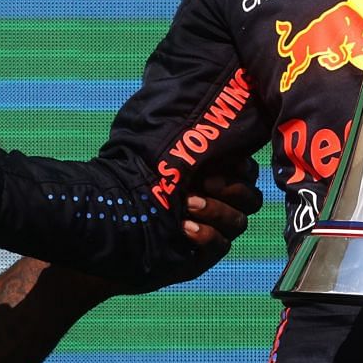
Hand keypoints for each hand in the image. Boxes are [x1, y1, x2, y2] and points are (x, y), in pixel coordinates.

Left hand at [110, 153, 263, 293]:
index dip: (243, 168)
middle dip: (231, 188)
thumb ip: (183, 141)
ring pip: (238, 222)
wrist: (111, 224)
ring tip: (188, 204)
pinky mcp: (202, 255)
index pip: (247, 173)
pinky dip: (206, 235)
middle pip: (250, 198)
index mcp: (215, 177)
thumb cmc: (136, 184)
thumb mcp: (158, 157)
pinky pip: (220, 246)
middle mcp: (219, 204)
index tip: (225, 161)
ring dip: (216, 210)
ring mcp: (213, 230)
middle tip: (204, 182)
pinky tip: (185, 228)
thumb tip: (189, 107)